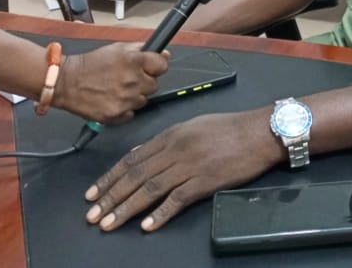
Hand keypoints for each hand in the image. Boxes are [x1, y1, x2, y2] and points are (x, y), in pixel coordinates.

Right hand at [52, 43, 168, 123]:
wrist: (67, 81)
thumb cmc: (92, 63)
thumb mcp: (118, 48)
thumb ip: (143, 50)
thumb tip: (164, 54)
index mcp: (135, 61)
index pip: (163, 65)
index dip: (156, 66)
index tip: (150, 67)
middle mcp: (134, 81)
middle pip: (154, 85)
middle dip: (144, 81)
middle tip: (128, 78)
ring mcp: (126, 100)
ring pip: (143, 100)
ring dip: (134, 95)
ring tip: (117, 89)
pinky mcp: (117, 115)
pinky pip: (131, 114)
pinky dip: (124, 109)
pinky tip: (113, 100)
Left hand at [85, 109, 282, 231]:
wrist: (259, 132)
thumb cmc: (230, 128)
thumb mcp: (193, 126)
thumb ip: (167, 141)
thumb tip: (142, 154)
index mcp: (171, 135)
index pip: (132, 159)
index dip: (109, 177)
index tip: (92, 193)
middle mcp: (175, 149)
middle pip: (135, 175)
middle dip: (110, 196)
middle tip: (92, 214)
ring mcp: (190, 165)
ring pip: (150, 188)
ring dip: (126, 208)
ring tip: (109, 223)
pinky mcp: (205, 180)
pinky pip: (177, 199)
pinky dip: (160, 213)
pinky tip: (147, 225)